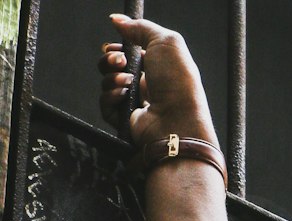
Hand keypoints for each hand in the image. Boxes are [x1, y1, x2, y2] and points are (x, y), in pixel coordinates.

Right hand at [98, 16, 217, 150]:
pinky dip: (110, 96)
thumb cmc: (178, 81)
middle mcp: (146, 86)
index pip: (129, 54)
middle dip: (110, 59)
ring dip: (112, 77)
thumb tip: (118, 20)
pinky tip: (124, 96)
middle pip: (113, 67)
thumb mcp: (166, 41)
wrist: (178, 119)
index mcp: (157, 68)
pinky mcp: (125, 121)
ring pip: (107, 84)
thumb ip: (141, 27)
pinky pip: (105, 105)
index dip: (118, 48)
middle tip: (120, 61)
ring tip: (127, 81)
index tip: (116, 45)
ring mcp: (135, 104)